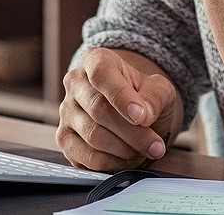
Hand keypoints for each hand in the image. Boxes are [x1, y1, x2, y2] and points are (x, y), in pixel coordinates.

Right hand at [56, 47, 182, 171]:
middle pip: (99, 110)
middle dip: (133, 133)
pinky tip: (127, 159)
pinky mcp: (64, 139)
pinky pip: (86, 157)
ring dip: (125, 149)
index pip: (102, 74)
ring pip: (93, 136)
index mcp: (96, 60)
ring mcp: (66, 112)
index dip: (121, 97)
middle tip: (156, 146)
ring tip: (145, 150)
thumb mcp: (159, 89)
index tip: (142, 118)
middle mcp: (75, 83)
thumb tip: (142, 116)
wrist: (132, 110)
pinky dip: (112, 163)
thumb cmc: (143, 95)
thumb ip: (154, 97)